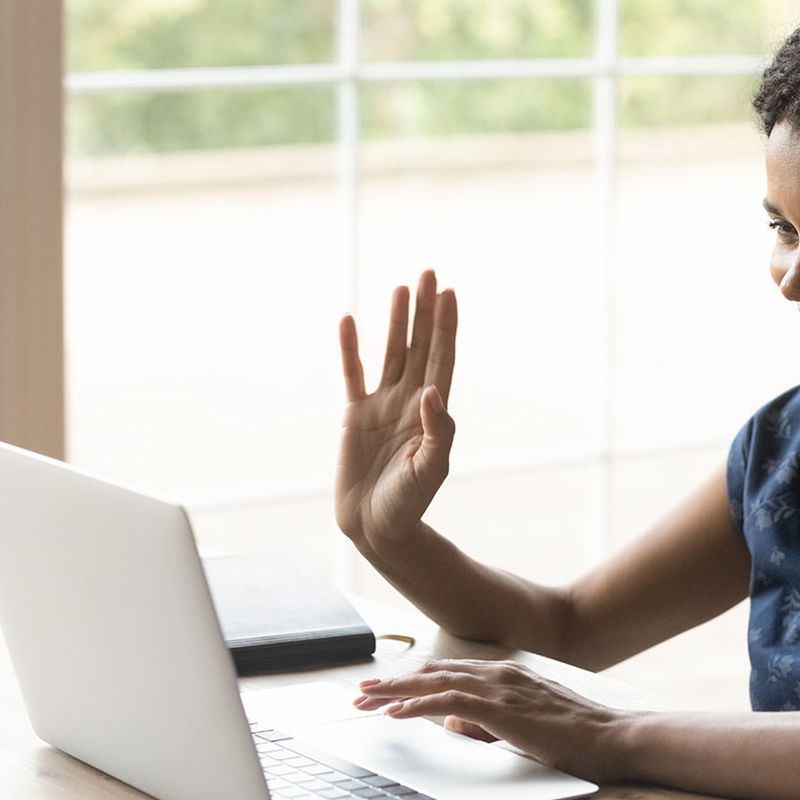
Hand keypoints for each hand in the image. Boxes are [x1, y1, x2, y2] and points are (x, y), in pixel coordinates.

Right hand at [335, 270, 457, 553]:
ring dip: (395, 321)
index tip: (450, 292)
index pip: (442, 358)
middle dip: (425, 311)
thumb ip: (438, 431)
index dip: (445, 326)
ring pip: (390, 352)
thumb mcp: (431, 469)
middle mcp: (409, 401)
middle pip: (419, 345)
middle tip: (429, 272)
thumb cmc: (409, 503)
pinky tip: (349, 320)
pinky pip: (352, 374)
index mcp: (432, 412)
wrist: (375, 527)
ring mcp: (381, 405)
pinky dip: (350, 348)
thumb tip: (434, 392)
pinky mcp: (354, 416)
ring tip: (402, 287)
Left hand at [352, 659, 631, 781]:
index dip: (411, 681)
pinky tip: (395, 714)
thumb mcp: (522, 727)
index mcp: (504, 675)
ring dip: (395, 693)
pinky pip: (448, 703)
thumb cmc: (576, 736)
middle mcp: (498, 673)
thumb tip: (451, 723)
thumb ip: (485, 723)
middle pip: (432, 673)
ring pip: (434, 683)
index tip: (382, 691)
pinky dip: (417, 706)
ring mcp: (500, 687)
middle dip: (392, 684)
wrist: (613, 738)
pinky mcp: (501, 707)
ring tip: (365, 701)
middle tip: (359, 693)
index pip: (446, 674)